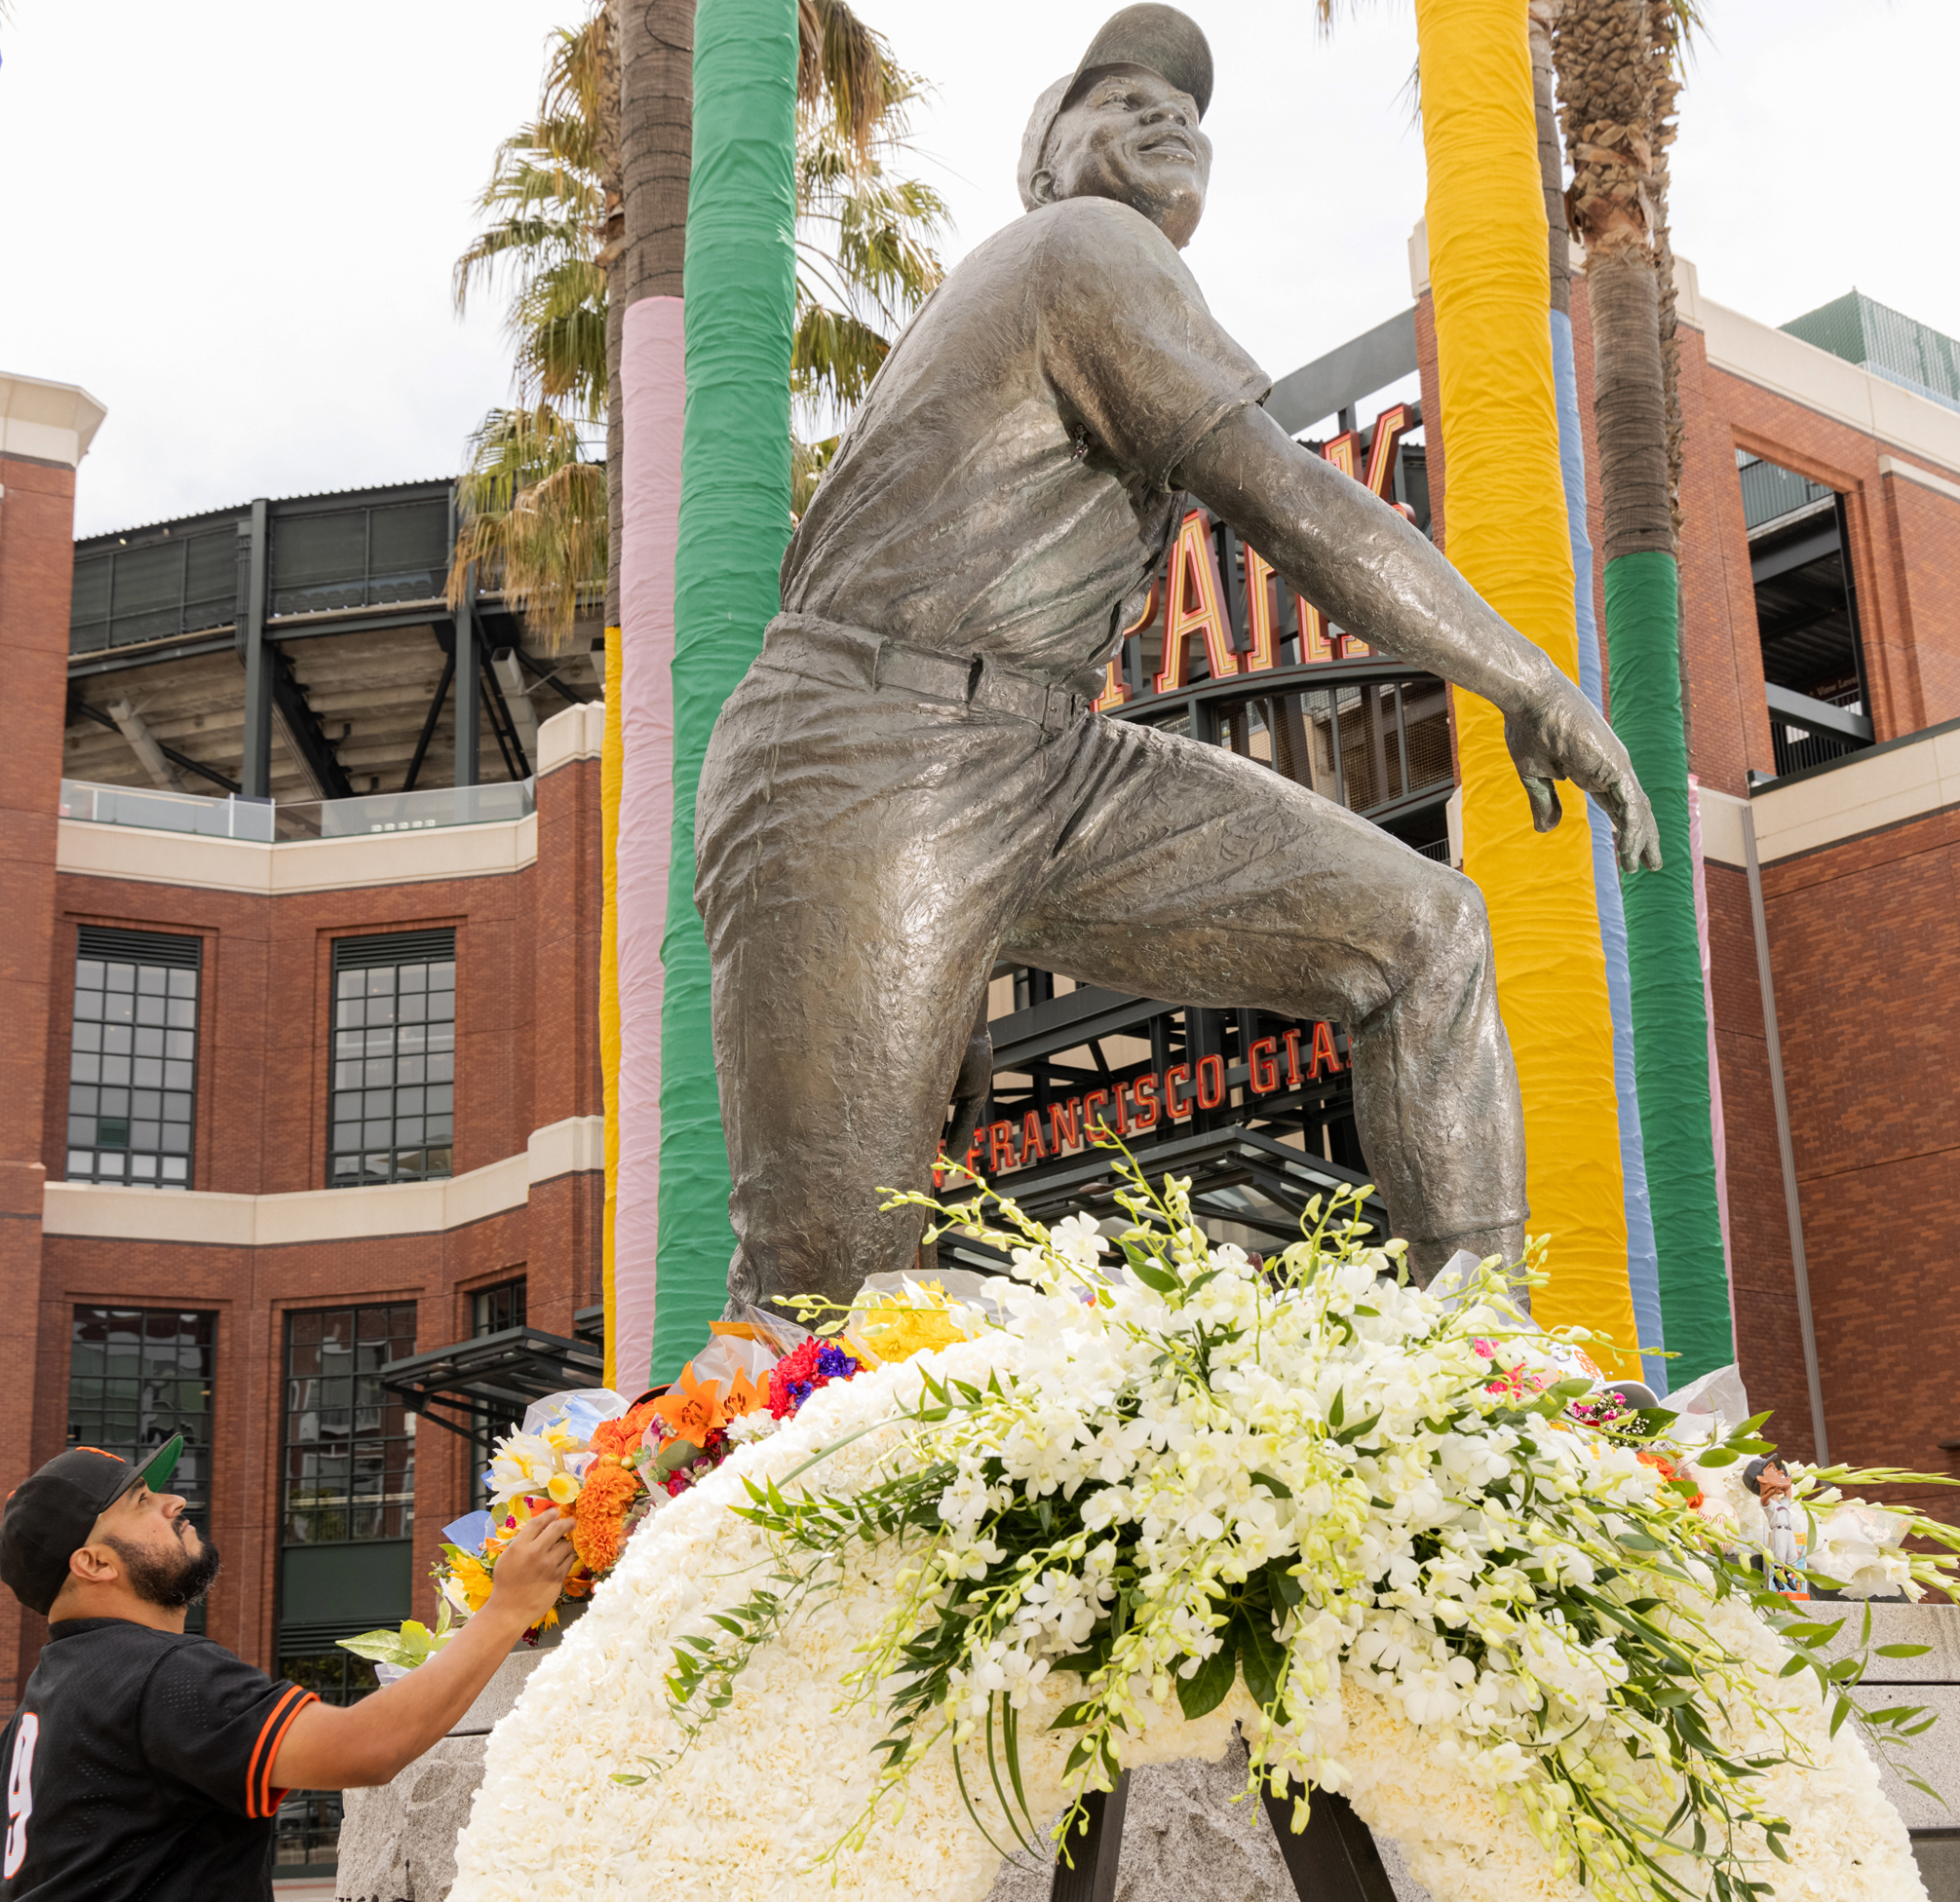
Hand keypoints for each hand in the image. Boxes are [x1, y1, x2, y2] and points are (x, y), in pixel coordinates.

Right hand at [484, 1506, 576, 1626]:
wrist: (510, 1610)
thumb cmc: (506, 1583)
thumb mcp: (507, 1557)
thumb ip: (522, 1541)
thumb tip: (539, 1527)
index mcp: (520, 1546)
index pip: (538, 1522)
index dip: (549, 1514)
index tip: (555, 1511)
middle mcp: (535, 1553)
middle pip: (557, 1528)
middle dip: (567, 1522)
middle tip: (571, 1521)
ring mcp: (548, 1565)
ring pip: (566, 1545)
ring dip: (565, 1544)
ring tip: (560, 1549)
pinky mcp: (558, 1577)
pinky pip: (569, 1560)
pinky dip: (567, 1558)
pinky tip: (561, 1561)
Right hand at [1503, 669, 1662, 872]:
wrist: (1530, 700)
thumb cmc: (1528, 728)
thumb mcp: (1534, 774)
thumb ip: (1544, 802)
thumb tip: (1547, 830)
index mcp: (1593, 768)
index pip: (1615, 804)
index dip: (1624, 828)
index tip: (1627, 852)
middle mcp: (1611, 768)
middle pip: (1633, 809)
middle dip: (1643, 837)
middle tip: (1650, 864)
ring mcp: (1616, 766)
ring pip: (1637, 810)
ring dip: (1643, 840)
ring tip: (1646, 866)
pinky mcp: (1615, 766)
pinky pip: (1630, 805)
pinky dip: (1634, 829)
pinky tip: (1632, 850)